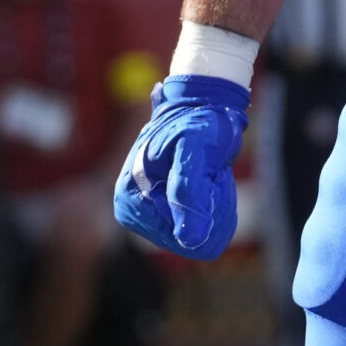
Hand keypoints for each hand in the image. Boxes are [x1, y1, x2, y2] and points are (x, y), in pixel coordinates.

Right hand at [113, 76, 248, 258]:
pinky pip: (203, 233)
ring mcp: (147, 216)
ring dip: (214, 207)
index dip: (207, 210)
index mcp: (131, 199)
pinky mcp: (163, 215)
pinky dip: (214, 209)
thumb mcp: (193, 149)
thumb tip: (190, 239)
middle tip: (211, 173)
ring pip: (201, 239)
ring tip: (209, 175)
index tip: (208, 174)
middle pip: (192, 242)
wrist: (202, 104)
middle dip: (211, 208)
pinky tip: (208, 182)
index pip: (184, 238)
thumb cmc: (197, 121)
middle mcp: (133, 213)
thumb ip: (188, 190)